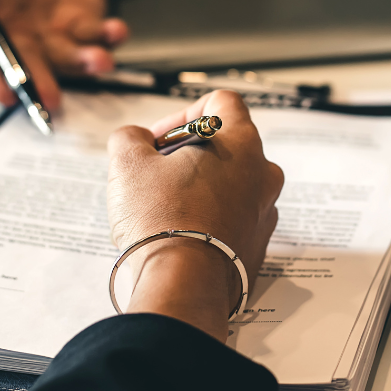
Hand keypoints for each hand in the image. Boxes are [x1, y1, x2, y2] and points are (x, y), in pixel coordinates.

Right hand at [0, 0, 127, 111]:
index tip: (4, 94)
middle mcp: (15, 31)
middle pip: (26, 64)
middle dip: (40, 83)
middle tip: (52, 99)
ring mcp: (51, 30)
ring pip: (66, 57)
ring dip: (83, 64)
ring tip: (99, 61)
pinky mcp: (82, 21)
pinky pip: (96, 37)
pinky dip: (108, 39)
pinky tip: (116, 30)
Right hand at [106, 91, 283, 340]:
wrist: (183, 289)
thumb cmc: (161, 221)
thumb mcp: (127, 163)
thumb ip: (129, 137)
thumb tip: (134, 140)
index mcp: (241, 143)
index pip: (221, 102)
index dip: (183, 113)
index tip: (159, 140)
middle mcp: (262, 174)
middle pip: (226, 145)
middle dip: (188, 154)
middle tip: (156, 174)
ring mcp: (263, 212)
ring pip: (230, 185)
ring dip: (199, 188)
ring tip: (164, 208)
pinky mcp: (257, 247)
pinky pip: (232, 221)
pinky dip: (209, 221)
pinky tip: (179, 235)